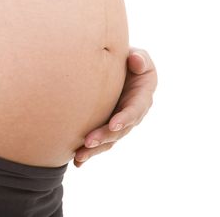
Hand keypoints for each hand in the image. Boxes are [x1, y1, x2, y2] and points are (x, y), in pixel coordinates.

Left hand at [73, 47, 157, 166]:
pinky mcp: (106, 127)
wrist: (117, 69)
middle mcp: (132, 114)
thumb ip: (140, 59)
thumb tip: (135, 60)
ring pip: (108, 140)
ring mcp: (118, 123)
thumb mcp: (139, 57)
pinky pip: (99, 142)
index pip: (135, 110)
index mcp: (142, 98)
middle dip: (105, 137)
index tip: (114, 124)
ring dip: (94, 150)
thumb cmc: (128, 60)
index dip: (125, 118)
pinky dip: (88, 154)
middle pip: (119, 130)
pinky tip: (77, 162)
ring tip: (79, 156)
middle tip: (88, 142)